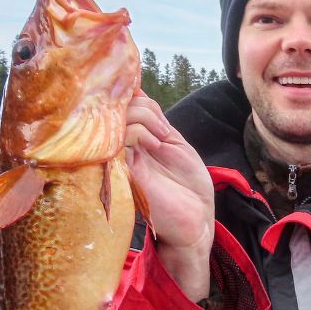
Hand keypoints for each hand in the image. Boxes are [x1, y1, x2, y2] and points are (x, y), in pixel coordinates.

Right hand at [125, 92, 213, 300]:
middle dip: (142, 106)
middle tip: (163, 128)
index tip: (153, 103)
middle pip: (114, 107)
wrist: (196, 220)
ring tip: (163, 136)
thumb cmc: (189, 185)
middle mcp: (123, 147)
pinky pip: (118, 138)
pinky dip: (139, 131)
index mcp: (135, 137)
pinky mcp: (122, 170)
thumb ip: (157, 119)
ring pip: (114, 119)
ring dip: (143, 117)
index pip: (120, 104)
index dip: (132, 93)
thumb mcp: (176, 143)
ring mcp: (121, 158)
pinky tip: (156, 144)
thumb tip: (138, 89)